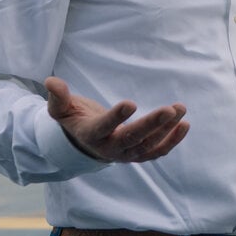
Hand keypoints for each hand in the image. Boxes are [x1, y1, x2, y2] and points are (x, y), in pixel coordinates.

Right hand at [44, 77, 189, 162]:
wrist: (84, 143)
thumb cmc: (74, 119)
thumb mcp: (61, 109)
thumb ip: (57, 97)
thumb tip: (51, 81)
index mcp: (90, 135)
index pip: (104, 127)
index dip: (116, 117)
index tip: (131, 102)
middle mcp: (110, 148)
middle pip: (133, 138)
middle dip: (152, 124)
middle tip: (169, 109)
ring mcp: (126, 154)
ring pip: (149, 145)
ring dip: (167, 129)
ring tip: (180, 109)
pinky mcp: (138, 155)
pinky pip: (157, 151)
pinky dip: (172, 140)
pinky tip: (184, 124)